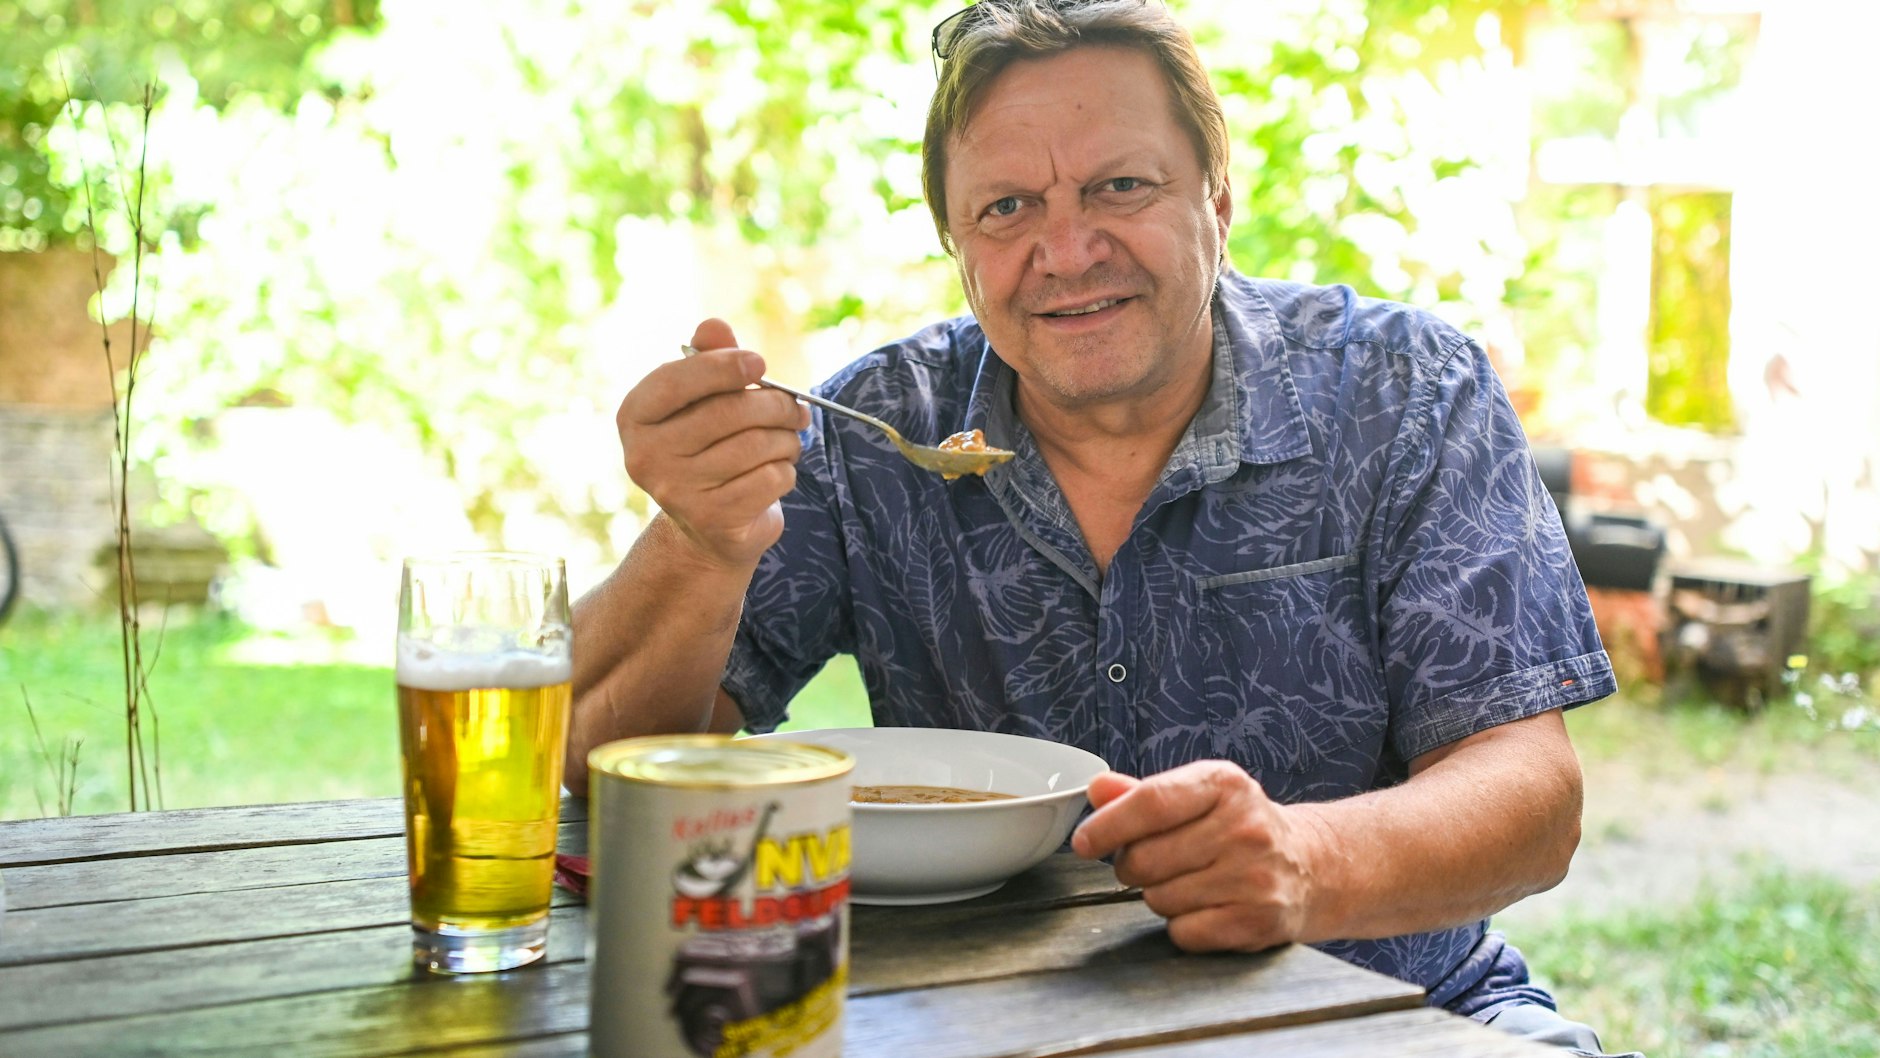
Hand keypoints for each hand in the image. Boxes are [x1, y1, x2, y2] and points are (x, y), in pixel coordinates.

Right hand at [618, 319, 810, 570]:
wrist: (708, 528)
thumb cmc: (708, 448)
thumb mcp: (703, 401)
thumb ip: (708, 360)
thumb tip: (714, 325)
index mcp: (635, 416)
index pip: (676, 380)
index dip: (723, 366)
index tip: (759, 364)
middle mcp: (646, 455)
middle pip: (728, 413)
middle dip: (775, 405)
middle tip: (796, 409)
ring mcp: (676, 491)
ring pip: (755, 445)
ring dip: (787, 440)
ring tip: (788, 441)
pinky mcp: (712, 518)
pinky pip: (770, 478)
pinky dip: (786, 471)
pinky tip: (777, 472)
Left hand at [1070, 761, 1319, 952]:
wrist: (1310, 865)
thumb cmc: (1239, 827)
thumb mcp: (1198, 795)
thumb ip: (1142, 794)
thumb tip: (1097, 790)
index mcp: (1225, 784)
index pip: (1151, 802)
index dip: (1107, 826)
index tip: (1083, 842)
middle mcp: (1246, 827)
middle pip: (1145, 859)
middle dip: (1132, 866)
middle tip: (1151, 863)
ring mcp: (1256, 877)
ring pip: (1160, 898)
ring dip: (1159, 896)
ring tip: (1187, 882)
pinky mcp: (1259, 921)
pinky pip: (1184, 932)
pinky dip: (1183, 926)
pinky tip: (1205, 908)